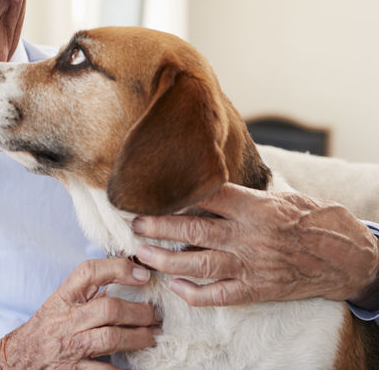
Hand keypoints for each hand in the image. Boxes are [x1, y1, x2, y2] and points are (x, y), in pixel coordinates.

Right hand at [0, 258, 159, 368]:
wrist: (16, 359)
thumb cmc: (44, 329)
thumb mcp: (60, 304)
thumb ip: (88, 293)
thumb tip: (126, 276)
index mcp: (63, 298)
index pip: (88, 272)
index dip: (118, 269)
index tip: (143, 274)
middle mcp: (66, 320)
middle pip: (108, 308)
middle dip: (139, 312)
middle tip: (155, 315)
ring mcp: (69, 347)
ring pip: (110, 339)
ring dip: (138, 338)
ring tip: (152, 337)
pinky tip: (136, 367)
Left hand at [131, 182, 378, 306]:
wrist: (348, 257)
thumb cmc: (313, 220)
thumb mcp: (279, 197)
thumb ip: (242, 196)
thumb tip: (204, 188)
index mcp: (254, 207)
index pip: (207, 195)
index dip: (176, 194)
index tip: (151, 191)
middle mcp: (249, 235)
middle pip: (192, 229)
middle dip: (158, 226)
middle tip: (135, 223)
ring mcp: (252, 264)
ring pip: (198, 263)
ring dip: (165, 259)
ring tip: (142, 253)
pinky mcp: (257, 289)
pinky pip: (219, 295)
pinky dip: (194, 293)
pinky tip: (175, 286)